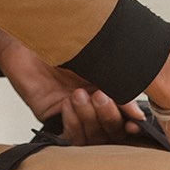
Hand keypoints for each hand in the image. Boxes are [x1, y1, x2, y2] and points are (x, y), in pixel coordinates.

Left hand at [0, 29, 145, 144]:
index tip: (135, 122)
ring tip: (79, 94)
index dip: (131, 124)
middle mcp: (93, 106)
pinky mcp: (53, 119)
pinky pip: (68, 136)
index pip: (125, 119)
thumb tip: (138, 115)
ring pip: (91, 136)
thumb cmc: (66, 41)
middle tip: (100, 96)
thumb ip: (119, 88)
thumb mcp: (97, 62)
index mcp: (109, 91)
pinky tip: (67, 104)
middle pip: (110, 131)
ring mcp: (73, 114)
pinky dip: (72, 122)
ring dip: (89, 118)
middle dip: (108, 116)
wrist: (32, 32)